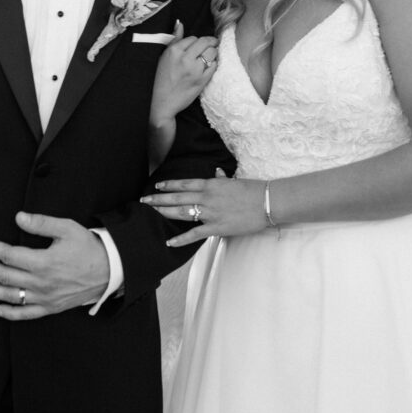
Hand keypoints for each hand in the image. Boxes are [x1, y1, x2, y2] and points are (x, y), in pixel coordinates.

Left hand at [0, 212, 109, 319]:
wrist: (110, 270)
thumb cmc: (88, 247)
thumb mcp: (67, 228)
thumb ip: (42, 223)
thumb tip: (18, 217)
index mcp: (43, 262)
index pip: (10, 255)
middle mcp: (41, 282)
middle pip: (6, 276)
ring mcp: (45, 297)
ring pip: (12, 296)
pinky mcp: (51, 307)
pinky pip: (27, 314)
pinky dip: (11, 314)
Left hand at [141, 175, 266, 245]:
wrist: (267, 202)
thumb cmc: (253, 190)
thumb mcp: (234, 181)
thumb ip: (222, 178)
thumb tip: (216, 171)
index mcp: (211, 184)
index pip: (184, 184)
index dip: (169, 185)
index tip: (157, 186)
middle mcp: (207, 197)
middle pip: (177, 198)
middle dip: (159, 199)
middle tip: (144, 200)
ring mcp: (210, 213)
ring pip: (181, 213)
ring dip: (165, 213)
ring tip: (152, 213)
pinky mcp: (216, 227)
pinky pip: (194, 234)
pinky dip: (180, 238)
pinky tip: (169, 241)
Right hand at [149, 21, 218, 127]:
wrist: (160, 103)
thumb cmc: (160, 79)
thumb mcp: (163, 57)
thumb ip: (174, 39)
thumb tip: (180, 23)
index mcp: (174, 51)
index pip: (193, 38)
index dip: (197, 41)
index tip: (198, 45)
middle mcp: (185, 58)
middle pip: (205, 42)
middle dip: (211, 42)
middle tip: (212, 44)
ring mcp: (194, 70)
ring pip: (212, 53)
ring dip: (213, 53)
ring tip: (209, 56)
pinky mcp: (201, 81)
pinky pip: (214, 66)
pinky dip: (213, 64)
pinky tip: (208, 67)